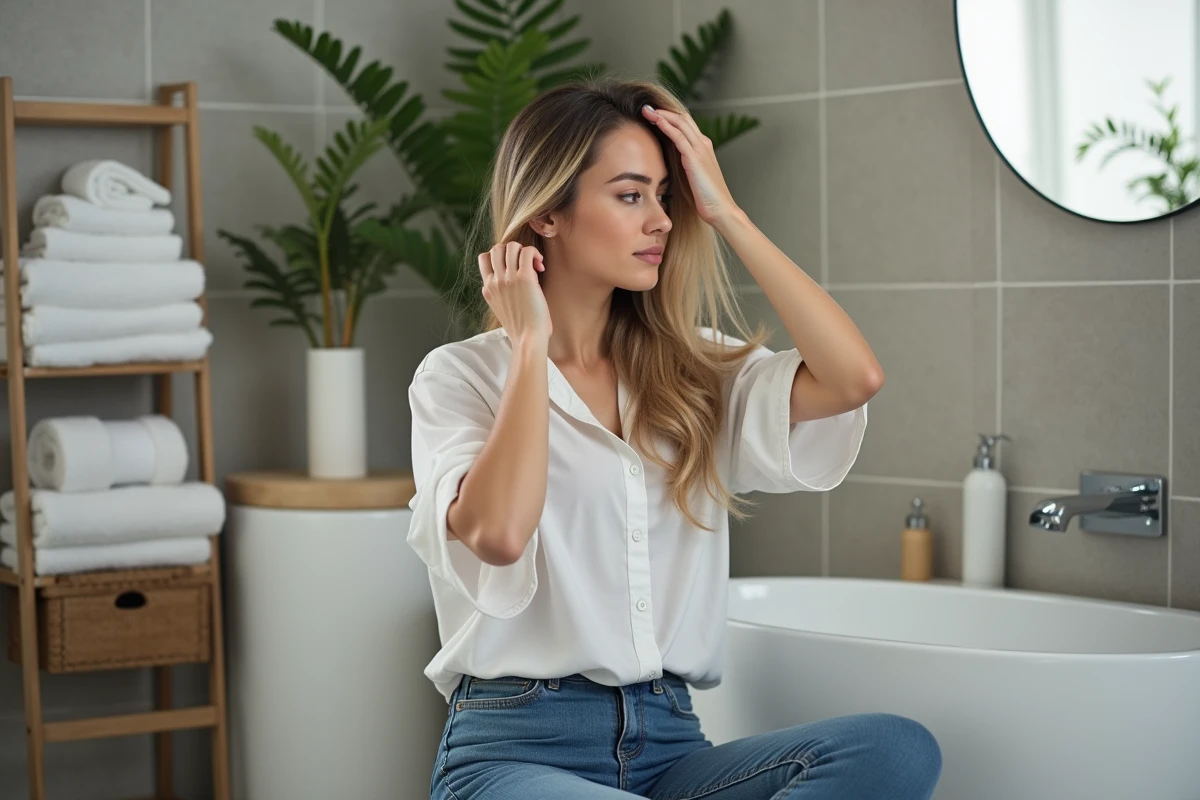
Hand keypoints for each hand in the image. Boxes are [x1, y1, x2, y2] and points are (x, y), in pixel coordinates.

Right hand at [479, 242, 551, 341]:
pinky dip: (535, 253)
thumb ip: (501, 294)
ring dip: (524, 250)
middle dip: (512, 251)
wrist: (528, 339)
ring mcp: (508, 279)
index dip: (499, 257)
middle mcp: (495, 281)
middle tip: (525, 265)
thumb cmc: (521, 329)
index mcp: (488, 289)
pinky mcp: (525, 278)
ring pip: (511, 246)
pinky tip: (541, 266)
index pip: (484, 259)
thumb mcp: (502, 309)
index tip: (512, 268)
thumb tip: (512, 282)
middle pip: (496, 248)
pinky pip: (527, 251)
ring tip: (535, 264)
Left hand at [641, 104, 739, 227]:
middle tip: (646, 107)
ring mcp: (700, 149)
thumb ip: (684, 168)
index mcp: (703, 148)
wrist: (721, 210)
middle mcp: (703, 144)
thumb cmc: (706, 199)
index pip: (685, 125)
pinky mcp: (695, 158)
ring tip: (646, 110)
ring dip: (662, 114)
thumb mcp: (693, 178)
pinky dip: (666, 126)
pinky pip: (679, 136)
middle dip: (663, 111)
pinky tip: (656, 120)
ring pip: (680, 123)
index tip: (652, 115)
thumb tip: (668, 167)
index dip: (669, 117)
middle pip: (682, 118)